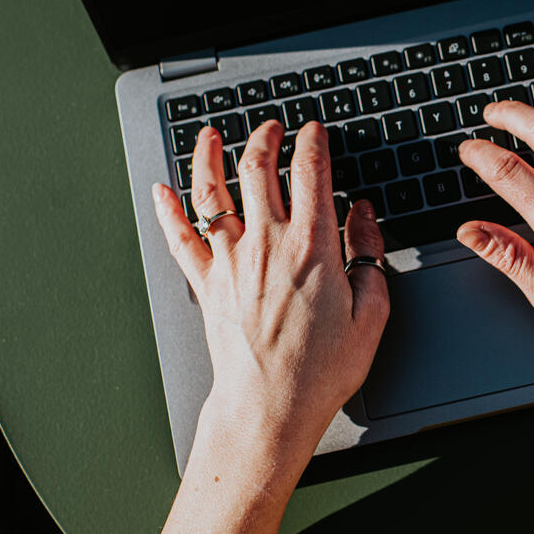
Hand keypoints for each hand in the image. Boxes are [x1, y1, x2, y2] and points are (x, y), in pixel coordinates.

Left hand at [151, 119, 388, 461]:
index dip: (312, 143)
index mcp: (312, 247)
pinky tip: (161, 191)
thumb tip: (364, 216)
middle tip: (270, 127)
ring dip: (209, 157)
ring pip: (211, 193)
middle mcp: (266, 244)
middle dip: (264, 138)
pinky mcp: (207, 284)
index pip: (310, 173)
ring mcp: (231, 262)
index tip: (313, 131)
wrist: (269, 406)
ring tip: (211, 136)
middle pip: (257, 170)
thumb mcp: (372, 313)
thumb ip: (370, 255)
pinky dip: (167, 210)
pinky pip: (180, 238)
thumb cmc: (321, 370)